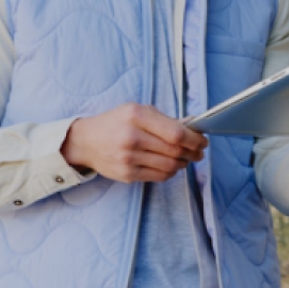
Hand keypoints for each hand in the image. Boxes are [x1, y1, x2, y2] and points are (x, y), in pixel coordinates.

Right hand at [61, 103, 207, 182]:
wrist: (86, 141)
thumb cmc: (115, 123)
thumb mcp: (137, 111)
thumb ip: (163, 119)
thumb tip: (191, 129)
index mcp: (136, 115)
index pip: (175, 133)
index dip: (194, 139)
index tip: (203, 141)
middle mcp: (132, 137)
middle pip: (175, 151)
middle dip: (193, 153)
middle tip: (198, 152)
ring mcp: (128, 158)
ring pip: (170, 166)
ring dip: (183, 163)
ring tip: (185, 159)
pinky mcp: (127, 174)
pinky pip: (159, 176)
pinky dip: (170, 172)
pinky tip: (171, 166)